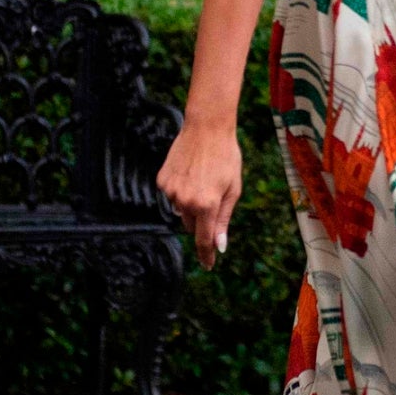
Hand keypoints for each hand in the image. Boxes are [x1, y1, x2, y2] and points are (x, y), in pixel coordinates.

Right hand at [156, 121, 242, 270]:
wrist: (206, 129)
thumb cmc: (226, 158)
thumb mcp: (233, 189)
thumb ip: (224, 219)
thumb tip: (218, 245)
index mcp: (207, 205)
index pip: (204, 239)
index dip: (206, 255)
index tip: (208, 265)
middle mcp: (186, 201)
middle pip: (192, 226)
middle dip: (202, 220)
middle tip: (212, 198)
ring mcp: (171, 191)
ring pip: (181, 210)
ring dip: (191, 203)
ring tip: (202, 179)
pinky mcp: (162, 181)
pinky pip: (172, 196)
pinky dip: (181, 190)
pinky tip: (190, 173)